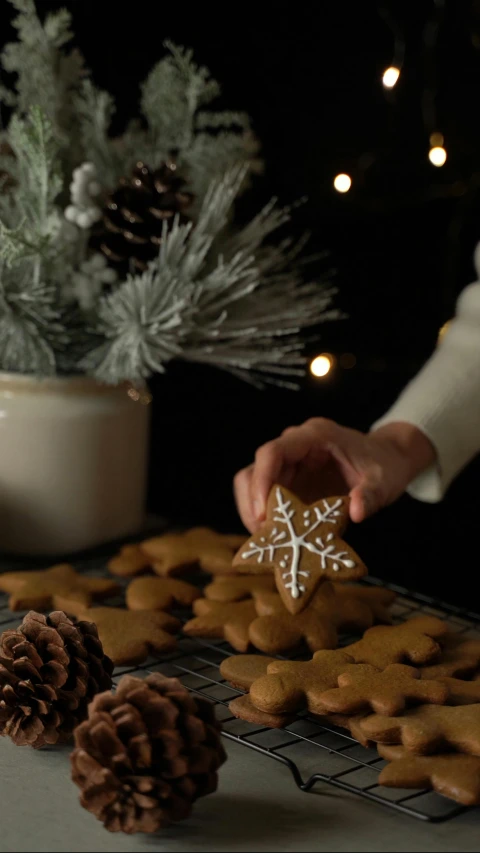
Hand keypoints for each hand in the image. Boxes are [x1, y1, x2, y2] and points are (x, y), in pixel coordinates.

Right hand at [234, 418, 435, 531]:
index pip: (273, 452)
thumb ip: (371, 495)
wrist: (388, 459)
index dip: (261, 481)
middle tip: (263, 535)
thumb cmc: (385, 465)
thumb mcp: (384, 481)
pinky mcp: (289, 479)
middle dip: (252, 503)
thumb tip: (356, 512)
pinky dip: (265, 516)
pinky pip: (265, 495)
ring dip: (253, 511)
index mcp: (314, 436)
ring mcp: (289, 462)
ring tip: (267, 540)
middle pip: (255, 469)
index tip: (262, 514)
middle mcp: (295, 445)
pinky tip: (276, 537)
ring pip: (253, 482)